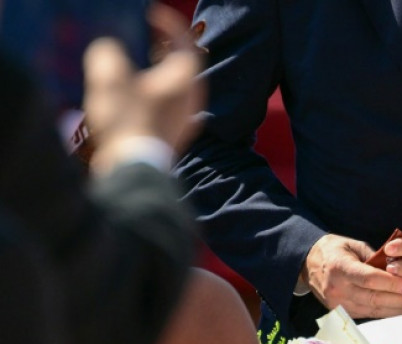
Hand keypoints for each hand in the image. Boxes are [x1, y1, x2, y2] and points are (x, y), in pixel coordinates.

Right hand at [83, 3, 204, 173]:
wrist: (134, 170)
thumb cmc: (127, 122)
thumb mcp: (109, 78)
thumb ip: (108, 53)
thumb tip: (109, 51)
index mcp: (185, 78)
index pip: (185, 40)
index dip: (169, 23)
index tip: (152, 15)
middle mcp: (193, 98)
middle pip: (183, 64)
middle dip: (163, 49)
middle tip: (145, 40)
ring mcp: (186, 119)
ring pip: (176, 87)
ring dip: (158, 73)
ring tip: (137, 68)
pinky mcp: (175, 136)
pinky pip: (168, 107)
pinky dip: (155, 96)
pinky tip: (137, 99)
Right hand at [302, 234, 401, 318]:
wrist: (307, 264)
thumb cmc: (335, 250)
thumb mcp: (354, 245)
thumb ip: (375, 256)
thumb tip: (400, 266)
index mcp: (340, 267)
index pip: (369, 278)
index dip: (392, 284)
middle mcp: (337, 288)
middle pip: (373, 298)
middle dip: (401, 301)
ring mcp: (337, 304)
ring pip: (373, 310)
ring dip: (398, 310)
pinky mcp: (341, 312)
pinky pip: (368, 314)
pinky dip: (387, 313)